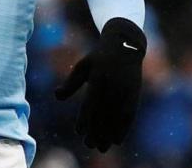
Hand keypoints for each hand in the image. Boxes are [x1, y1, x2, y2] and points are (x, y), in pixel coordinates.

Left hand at [54, 17, 146, 152]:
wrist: (125, 45)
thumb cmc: (99, 57)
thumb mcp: (83, 66)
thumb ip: (71, 83)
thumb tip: (56, 96)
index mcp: (98, 77)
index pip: (90, 103)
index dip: (85, 119)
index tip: (79, 132)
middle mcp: (113, 85)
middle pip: (104, 114)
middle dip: (96, 132)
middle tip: (88, 145)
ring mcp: (125, 90)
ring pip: (116, 117)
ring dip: (109, 134)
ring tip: (100, 147)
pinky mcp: (135, 94)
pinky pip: (129, 115)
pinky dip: (123, 129)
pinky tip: (117, 140)